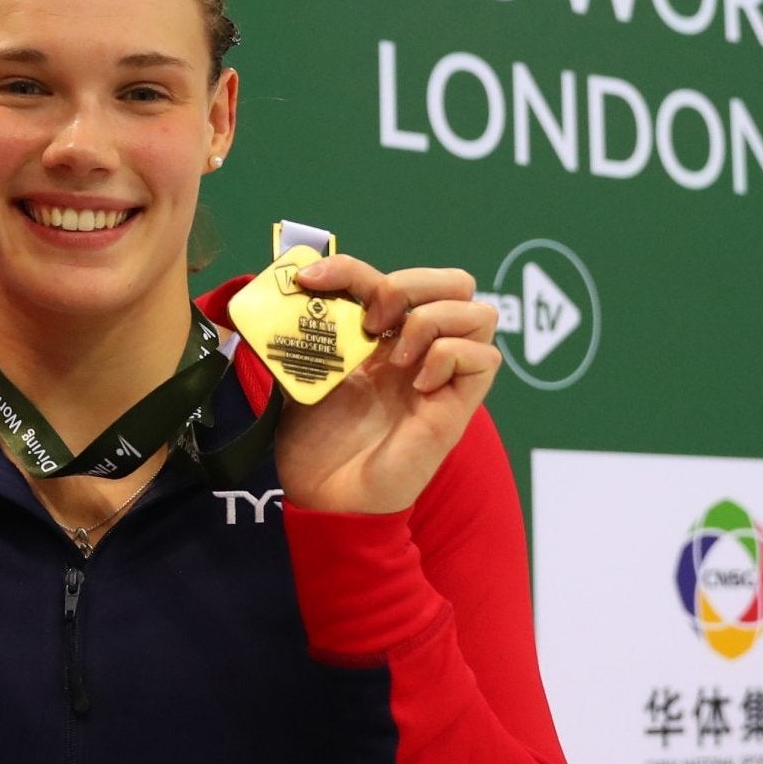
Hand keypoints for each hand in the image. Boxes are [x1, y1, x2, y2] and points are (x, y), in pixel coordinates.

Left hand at [271, 256, 499, 515]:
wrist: (323, 496)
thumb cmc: (313, 441)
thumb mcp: (298, 375)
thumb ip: (298, 334)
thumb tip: (278, 292)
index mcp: (383, 337)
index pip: (387, 277)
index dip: (350, 267)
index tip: (307, 280)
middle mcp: (418, 351)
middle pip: (455, 282)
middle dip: (410, 283)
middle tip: (371, 320)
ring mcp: (441, 377)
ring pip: (479, 312)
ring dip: (432, 319)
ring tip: (394, 357)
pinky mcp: (456, 408)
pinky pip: (484, 358)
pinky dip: (449, 357)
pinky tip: (415, 383)